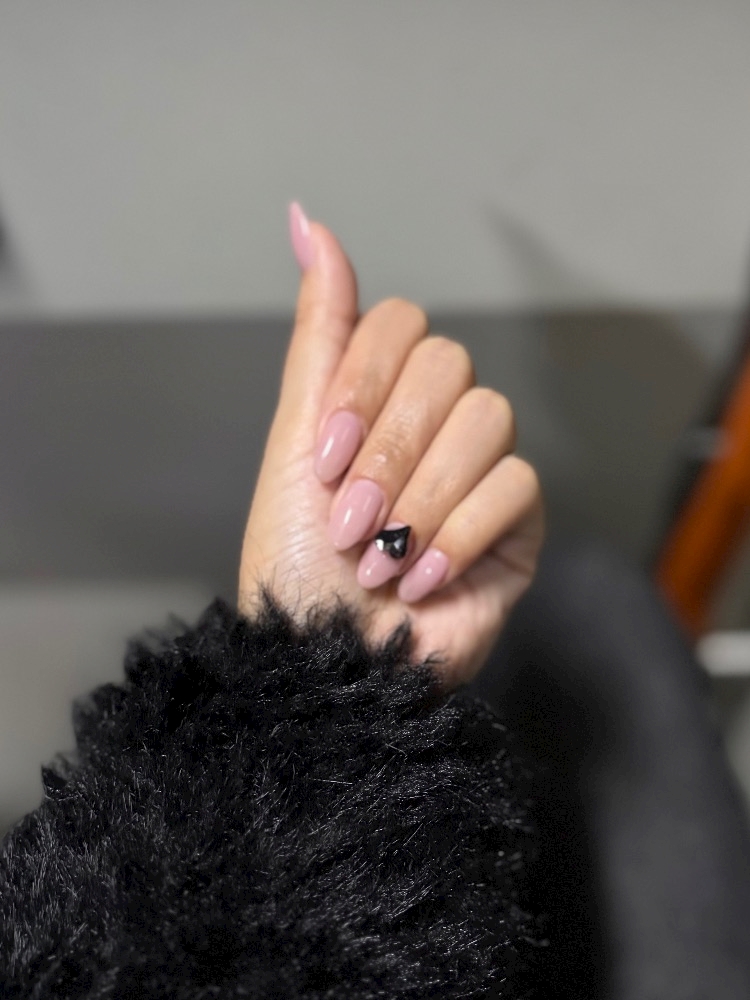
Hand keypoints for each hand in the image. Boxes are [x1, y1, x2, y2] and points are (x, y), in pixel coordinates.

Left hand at [238, 206, 543, 687]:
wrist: (327, 663)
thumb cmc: (297, 565)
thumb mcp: (294, 441)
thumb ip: (318, 335)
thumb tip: (307, 220)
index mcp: (378, 399)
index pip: (400, 323)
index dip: (363, 383)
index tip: (325, 455)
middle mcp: (433, 424)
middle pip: (447, 366)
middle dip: (388, 450)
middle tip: (349, 519)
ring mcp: (480, 471)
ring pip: (487, 419)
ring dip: (419, 497)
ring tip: (380, 556)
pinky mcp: (519, 523)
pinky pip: (516, 486)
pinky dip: (458, 534)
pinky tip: (421, 578)